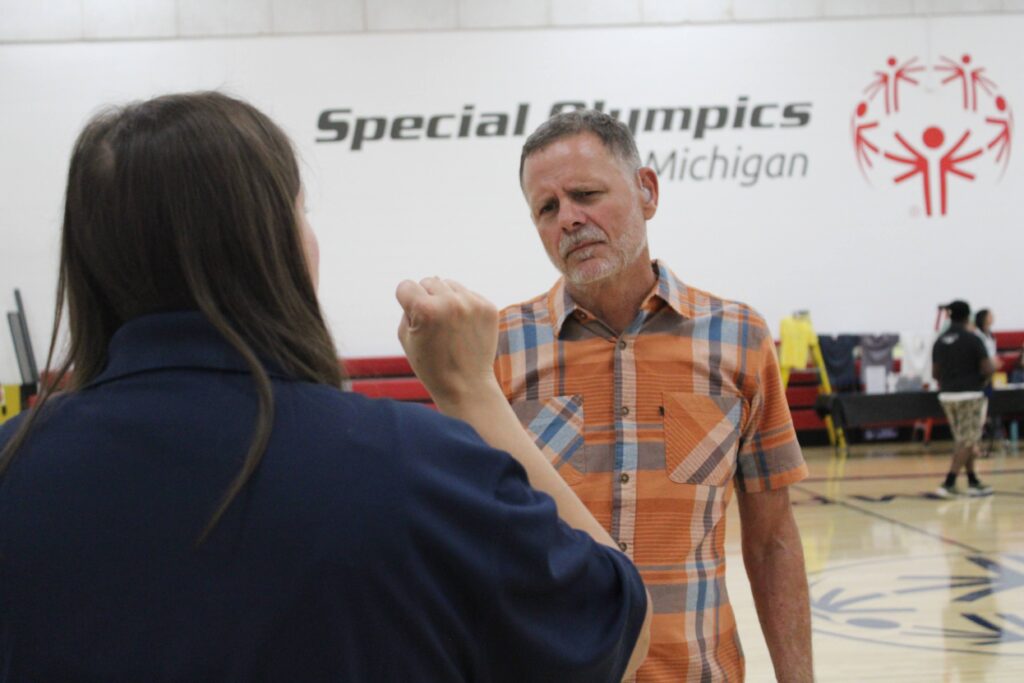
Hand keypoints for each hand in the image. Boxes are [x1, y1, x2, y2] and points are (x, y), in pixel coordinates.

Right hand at [395, 277, 500, 408]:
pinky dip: (464, 307)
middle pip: (429, 281)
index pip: (406, 286)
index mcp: (425, 309)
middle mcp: (450, 302)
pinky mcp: (489, 308)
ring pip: (450, 284)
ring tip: (448, 327)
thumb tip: (426, 283)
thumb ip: (408, 306)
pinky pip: (468, 294)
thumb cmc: (430, 365)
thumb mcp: (405, 336)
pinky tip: (464, 328)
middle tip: (433, 326)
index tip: (414, 320)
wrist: (466, 386)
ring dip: (446, 300)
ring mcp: (473, 304)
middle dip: (427, 299)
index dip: (406, 303)